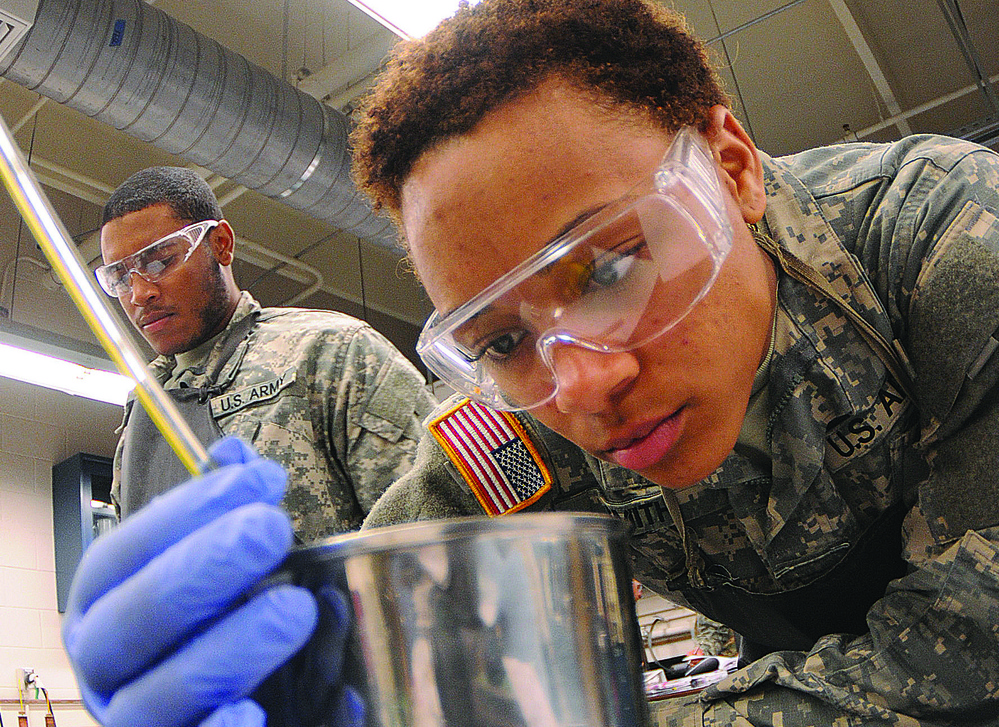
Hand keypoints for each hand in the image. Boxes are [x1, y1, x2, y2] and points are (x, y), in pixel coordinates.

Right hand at [62, 437, 363, 726]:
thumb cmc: (214, 626)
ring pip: (155, 697)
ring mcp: (135, 721)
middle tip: (273, 529)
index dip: (187, 511)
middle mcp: (106, 667)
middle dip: (202, 570)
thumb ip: (221, 517)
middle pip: (131, 624)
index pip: (123, 555)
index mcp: (104, 607)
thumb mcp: (216, 568)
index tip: (262, 481)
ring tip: (297, 607)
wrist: (233, 706)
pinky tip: (254, 711)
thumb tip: (235, 453)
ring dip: (226, 649)